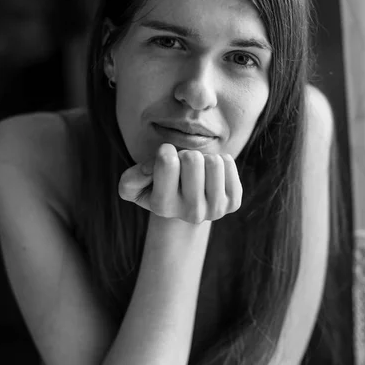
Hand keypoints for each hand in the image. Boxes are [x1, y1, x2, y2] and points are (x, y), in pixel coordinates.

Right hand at [118, 143, 242, 223]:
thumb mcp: (134, 184)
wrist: (186, 202)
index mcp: (163, 207)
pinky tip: (211, 174)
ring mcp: (215, 210)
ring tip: (198, 170)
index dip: (165, 151)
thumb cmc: (158, 186)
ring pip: (214, 162)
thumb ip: (130, 179)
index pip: (167, 161)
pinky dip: (220, 160)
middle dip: (187, 154)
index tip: (166, 160)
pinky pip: (229, 164)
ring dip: (204, 157)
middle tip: (184, 167)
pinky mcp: (233, 203)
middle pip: (193, 159)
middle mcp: (190, 213)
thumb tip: (150, 170)